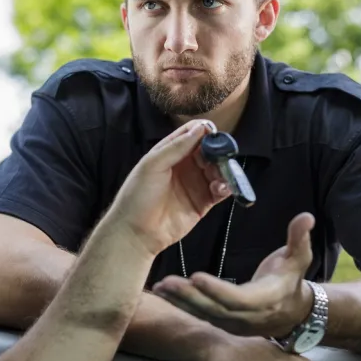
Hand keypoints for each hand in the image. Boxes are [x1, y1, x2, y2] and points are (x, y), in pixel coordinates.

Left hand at [105, 119, 231, 255]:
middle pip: (209, 151)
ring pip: (217, 170)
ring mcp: (195, 184)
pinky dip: (225, 187)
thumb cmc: (138, 195)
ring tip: (220, 176)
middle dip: (217, 151)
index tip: (213, 132)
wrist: (135, 232)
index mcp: (170, 153)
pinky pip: (220, 191)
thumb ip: (177, 146)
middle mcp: (185, 166)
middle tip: (222, 156)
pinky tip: (222, 188)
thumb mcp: (153, 164)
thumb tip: (201, 128)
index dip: (204, 131)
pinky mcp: (203, 203)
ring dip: (223, 170)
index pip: (191, 134)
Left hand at [152, 213, 315, 336]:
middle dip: (189, 296)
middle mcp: (246, 317)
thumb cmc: (290, 280)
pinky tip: (162, 292)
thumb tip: (306, 217)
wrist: (292, 313)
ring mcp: (233, 324)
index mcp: (265, 300)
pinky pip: (198, 315)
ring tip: (159, 286)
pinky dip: (180, 305)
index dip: (217, 290)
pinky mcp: (221, 323)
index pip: (238, 299)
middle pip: (214, 309)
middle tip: (166, 282)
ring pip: (202, 314)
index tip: (197, 277)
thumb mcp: (298, 258)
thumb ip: (299, 238)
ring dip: (179, 301)